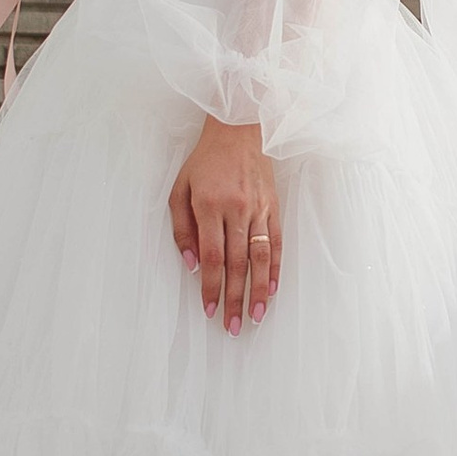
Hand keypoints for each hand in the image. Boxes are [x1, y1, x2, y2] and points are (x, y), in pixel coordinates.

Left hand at [170, 118, 280, 334]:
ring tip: (257, 316)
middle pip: (237, 264)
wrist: (239, 129)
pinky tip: (272, 288)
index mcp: (210, 206)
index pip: (212, 257)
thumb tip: (190, 265)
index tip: (209, 310)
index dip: (211, 286)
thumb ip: (182, 229)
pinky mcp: (273, 207)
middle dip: (235, 298)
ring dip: (259, 290)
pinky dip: (275, 268)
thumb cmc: (205, 161)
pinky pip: (276, 242)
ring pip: (260, 257)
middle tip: (233, 326)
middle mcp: (237, 210)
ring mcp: (259, 209)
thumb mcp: (180, 189)